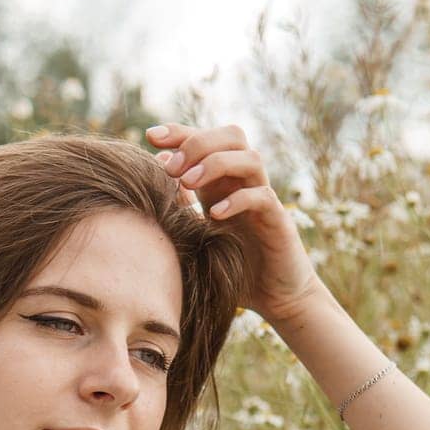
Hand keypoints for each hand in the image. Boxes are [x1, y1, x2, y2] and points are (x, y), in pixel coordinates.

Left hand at [146, 120, 321, 325]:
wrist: (275, 297)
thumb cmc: (233, 266)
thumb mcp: (198, 235)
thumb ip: (179, 207)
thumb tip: (151, 176)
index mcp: (223, 181)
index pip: (205, 140)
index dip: (179, 132)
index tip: (150, 137)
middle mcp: (245, 183)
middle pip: (232, 135)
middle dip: (198, 142)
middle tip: (171, 167)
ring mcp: (264, 198)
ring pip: (250, 158)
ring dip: (216, 163)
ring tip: (188, 183)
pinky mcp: (278, 221)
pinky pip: (263, 196)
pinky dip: (238, 199)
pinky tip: (214, 214)